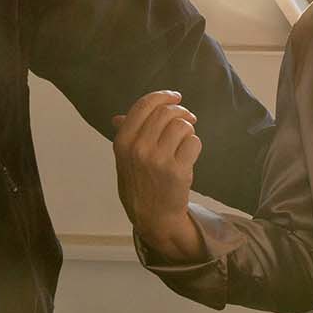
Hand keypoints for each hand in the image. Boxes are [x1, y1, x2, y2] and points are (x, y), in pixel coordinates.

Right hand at [112, 90, 205, 261]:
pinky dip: (194, 144)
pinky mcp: (177, 170)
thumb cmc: (139, 184)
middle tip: (188, 117)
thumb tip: (118, 117)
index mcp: (122, 142)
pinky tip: (188, 154)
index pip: (144, 105)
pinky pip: (194, 142)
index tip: (175, 96)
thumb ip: (124, 136)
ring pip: (182, 125)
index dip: (163, 96)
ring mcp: (158, 160)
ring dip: (188, 128)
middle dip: (181, 111)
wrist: (153, 217)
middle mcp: (138, 148)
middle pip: (166, 112)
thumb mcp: (124, 160)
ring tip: (186, 138)